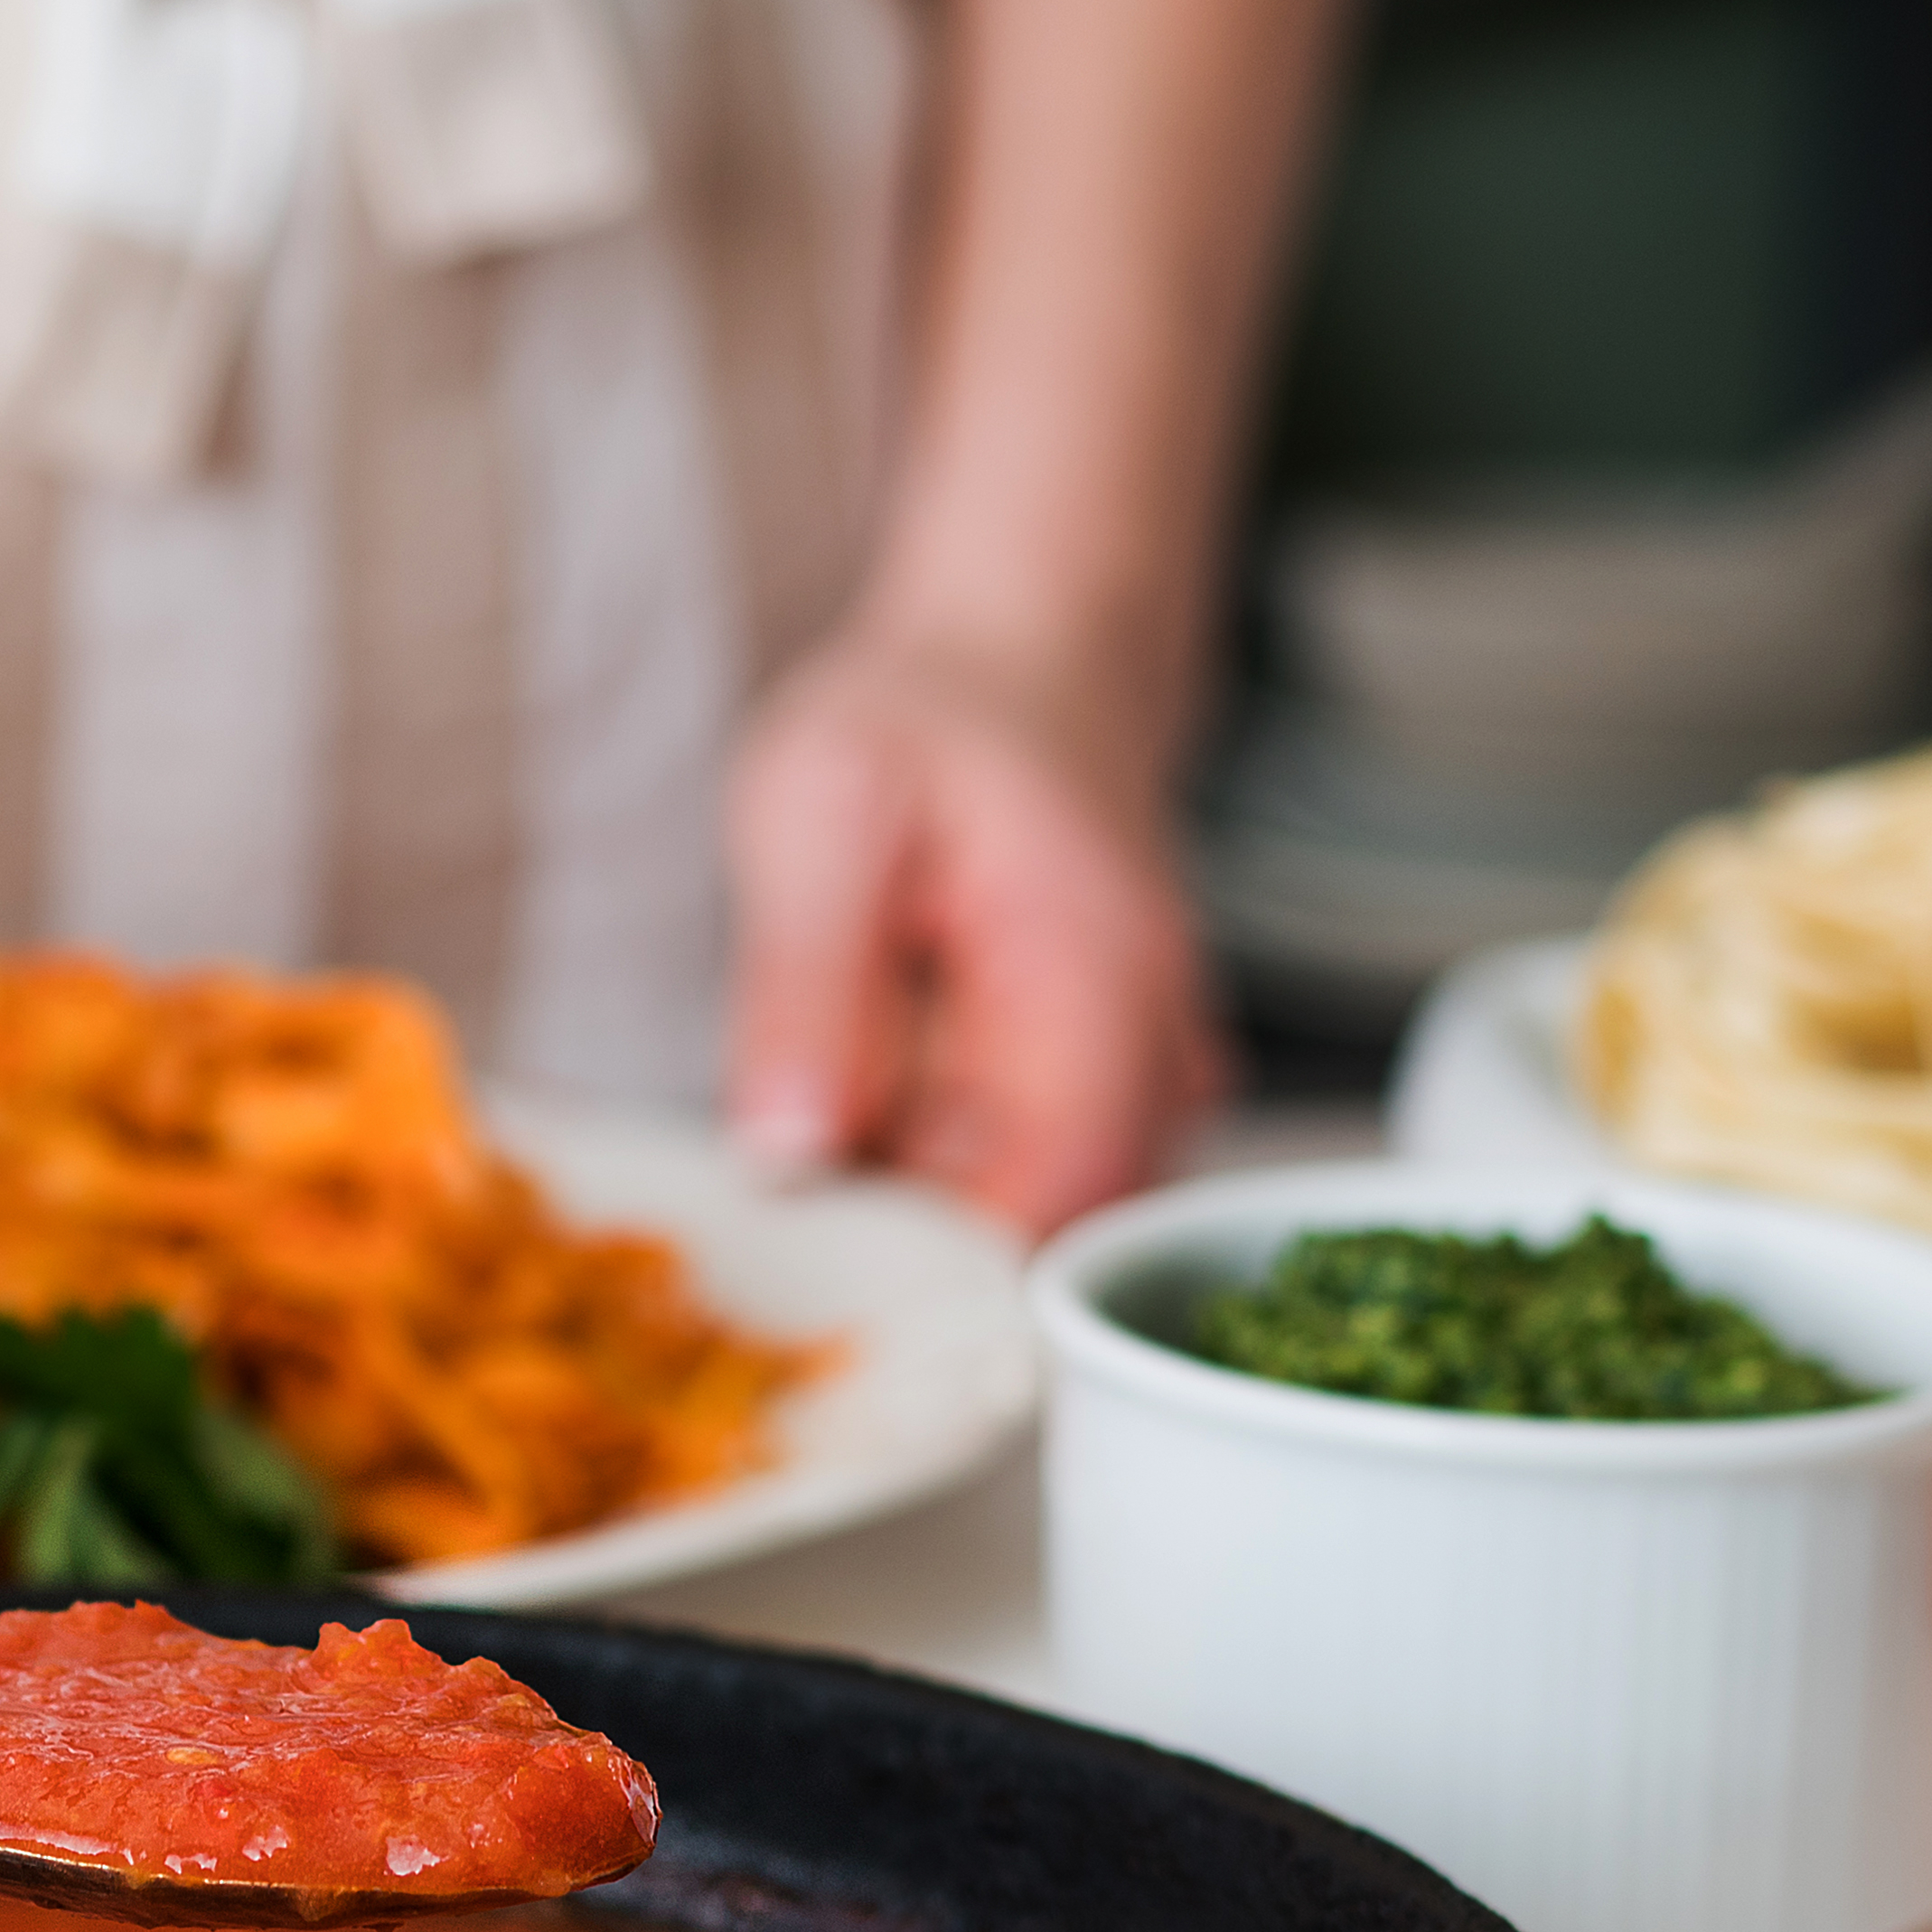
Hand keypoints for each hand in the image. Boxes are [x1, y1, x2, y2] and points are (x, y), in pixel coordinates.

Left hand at [719, 625, 1226, 1234]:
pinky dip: (919, 1163)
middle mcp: (1148, 1057)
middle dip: (900, 1233)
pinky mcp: (1087, 1102)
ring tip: (827, 1081)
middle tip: (783, 1165)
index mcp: (1097, 986)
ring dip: (903, 1194)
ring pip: (1012, 1216)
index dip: (925, 1260)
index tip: (807, 1243)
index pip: (1050, 1201)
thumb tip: (785, 1158)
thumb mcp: (817, 813)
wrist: (1011, 672)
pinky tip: (866, 1081)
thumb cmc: (912, 723)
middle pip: (1033, 1231)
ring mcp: (1132, 1088)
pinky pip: (1003, 1180)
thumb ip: (805, 984)